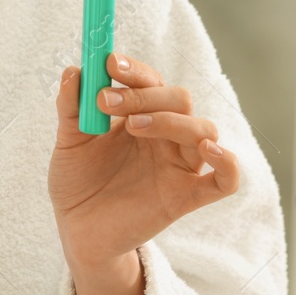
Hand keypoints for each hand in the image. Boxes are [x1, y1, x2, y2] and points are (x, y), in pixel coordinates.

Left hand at [49, 52, 238, 274]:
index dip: (134, 70)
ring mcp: (178, 165)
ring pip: (203, 129)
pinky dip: (227, 162)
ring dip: (171, 120)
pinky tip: (209, 149)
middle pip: (178, 99)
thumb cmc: (77, 181)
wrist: (77, 231)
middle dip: (145, 95)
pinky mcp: (185, 197)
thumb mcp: (68, 142)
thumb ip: (71, 108)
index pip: (150, 82)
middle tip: (107, 102)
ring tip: (131, 127)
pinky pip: (225, 181)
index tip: (109, 63)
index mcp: (139, 116)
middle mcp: (164, 136)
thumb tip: (74, 71)